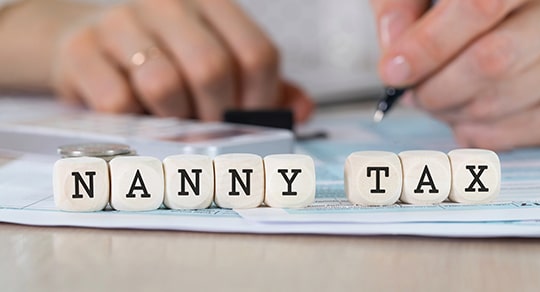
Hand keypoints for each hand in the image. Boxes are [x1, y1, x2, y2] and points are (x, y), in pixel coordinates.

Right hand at [52, 0, 312, 121]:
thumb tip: (302, 111)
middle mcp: (167, 4)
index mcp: (210, 3)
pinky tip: (135, 117)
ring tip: (171, 123)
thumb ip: (263, 87)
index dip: (260, 99)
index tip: (250, 120)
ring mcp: (120, 23)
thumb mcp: (218, 65)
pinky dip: (133, 123)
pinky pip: (119, 102)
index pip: (256, 53)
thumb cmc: (166, 61)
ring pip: (164, 84)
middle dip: (216, 115)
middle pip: (212, 69)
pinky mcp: (81, 51)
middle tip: (209, 130)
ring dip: (173, 120)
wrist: (90, 46)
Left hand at [371, 0, 539, 150]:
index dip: (429, 45)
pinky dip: (479, 132)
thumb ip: (400, 6)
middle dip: (436, 88)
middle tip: (412, 91)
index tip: (394, 70)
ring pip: (504, 100)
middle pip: (493, 61)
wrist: (502, 12)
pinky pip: (522, 130)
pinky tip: (462, 116)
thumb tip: (397, 51)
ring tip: (435, 97)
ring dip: (451, 112)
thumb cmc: (453, 2)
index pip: (480, 6)